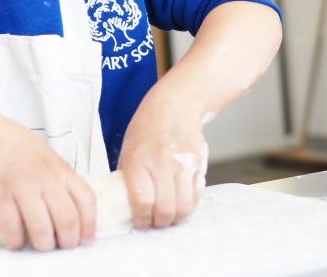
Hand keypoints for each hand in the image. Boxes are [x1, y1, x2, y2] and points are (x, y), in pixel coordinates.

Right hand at [0, 110, 96, 250]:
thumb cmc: (22, 150)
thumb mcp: (52, 161)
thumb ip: (64, 185)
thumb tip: (75, 219)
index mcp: (63, 170)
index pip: (87, 200)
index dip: (90, 225)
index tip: (86, 240)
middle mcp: (47, 178)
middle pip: (67, 219)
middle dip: (68, 242)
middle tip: (62, 246)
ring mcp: (24, 186)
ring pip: (42, 228)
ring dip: (44, 244)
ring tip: (41, 244)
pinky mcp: (1, 194)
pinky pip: (12, 227)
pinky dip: (16, 240)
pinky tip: (17, 239)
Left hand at [118, 92, 208, 230]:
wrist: (176, 104)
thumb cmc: (148, 126)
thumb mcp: (128, 149)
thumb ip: (128, 178)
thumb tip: (126, 205)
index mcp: (139, 159)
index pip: (143, 202)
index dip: (142, 219)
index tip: (140, 221)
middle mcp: (163, 162)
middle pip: (166, 210)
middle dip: (159, 222)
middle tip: (155, 220)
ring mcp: (184, 163)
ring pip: (185, 207)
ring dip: (176, 217)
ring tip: (168, 213)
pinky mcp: (200, 164)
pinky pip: (197, 196)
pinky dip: (189, 204)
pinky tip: (180, 199)